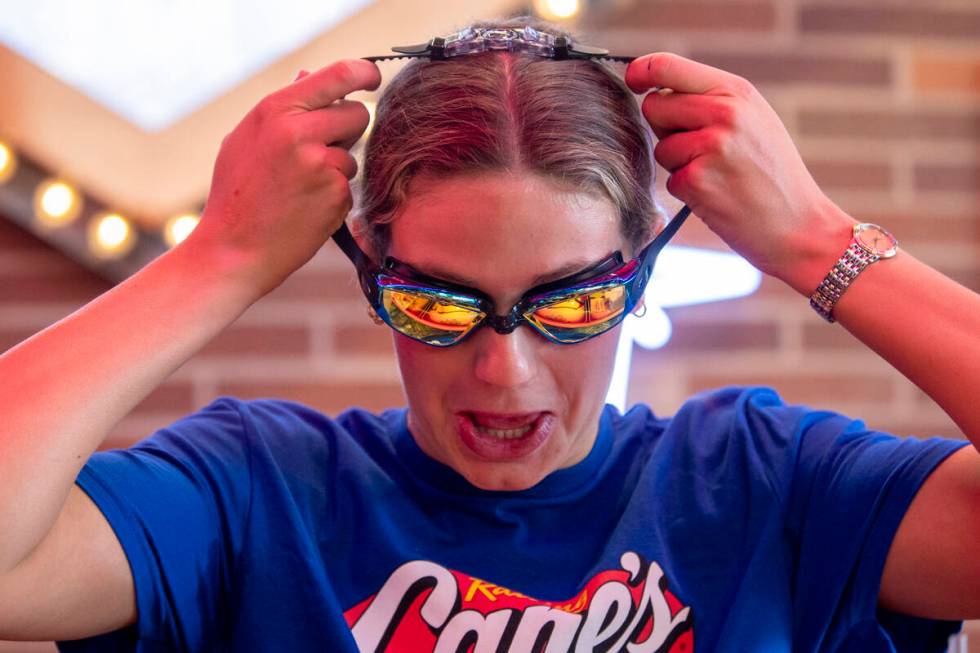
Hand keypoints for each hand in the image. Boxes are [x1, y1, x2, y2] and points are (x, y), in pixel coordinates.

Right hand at [191, 59, 380, 295]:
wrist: (233, 250)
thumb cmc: (237, 193)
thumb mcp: (246, 139)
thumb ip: (283, 108)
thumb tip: (309, 74)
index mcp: (276, 109)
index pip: (340, 75)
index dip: (365, 73)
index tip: (372, 79)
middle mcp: (300, 132)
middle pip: (359, 113)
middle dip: (349, 129)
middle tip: (323, 148)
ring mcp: (321, 164)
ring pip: (353, 154)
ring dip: (336, 168)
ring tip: (299, 188)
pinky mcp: (337, 194)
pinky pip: (349, 185)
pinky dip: (334, 196)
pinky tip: (305, 208)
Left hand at [625, 53, 854, 292]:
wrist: (799, 226)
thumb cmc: (773, 175)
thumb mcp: (754, 121)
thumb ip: (711, 101)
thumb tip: (656, 94)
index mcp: (736, 92)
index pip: (669, 66)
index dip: (641, 71)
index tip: (634, 80)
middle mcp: (724, 113)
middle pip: (654, 107)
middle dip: (666, 128)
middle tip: (700, 148)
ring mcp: (709, 147)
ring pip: (661, 148)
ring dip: (680, 165)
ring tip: (719, 175)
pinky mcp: (696, 181)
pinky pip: (670, 180)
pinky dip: (688, 191)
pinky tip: (719, 195)